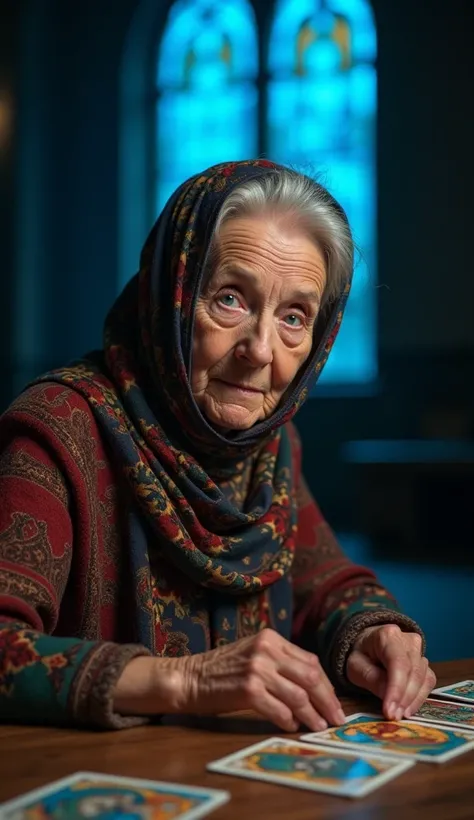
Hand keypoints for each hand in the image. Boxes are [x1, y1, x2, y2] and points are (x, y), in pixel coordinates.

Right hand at [179, 629, 345, 732]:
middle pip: (310, 677)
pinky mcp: (247, 690)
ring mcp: (257, 669)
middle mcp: (266, 650)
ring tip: (318, 727)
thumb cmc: (223, 670)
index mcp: (271, 638)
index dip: (327, 685)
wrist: (189, 677)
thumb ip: (281, 662)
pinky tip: (291, 726)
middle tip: (337, 719)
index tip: (335, 703)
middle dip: (327, 701)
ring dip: (312, 715)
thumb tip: (315, 686)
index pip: (310, 661)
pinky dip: (289, 720)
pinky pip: (279, 709)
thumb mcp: (254, 654)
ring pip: (298, 696)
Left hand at [346, 625, 436, 719]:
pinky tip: (407, 708)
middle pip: (413, 671)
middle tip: (393, 716)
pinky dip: (419, 697)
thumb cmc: (361, 654)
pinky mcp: (424, 662)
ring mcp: (419, 650)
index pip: (398, 663)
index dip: (396, 689)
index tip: (390, 710)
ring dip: (412, 699)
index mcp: (387, 635)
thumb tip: (388, 696)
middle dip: (404, 698)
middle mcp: (407, 639)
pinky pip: (428, 681)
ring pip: (424, 677)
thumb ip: (371, 678)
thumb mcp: (355, 666)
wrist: (367, 643)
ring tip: (398, 714)